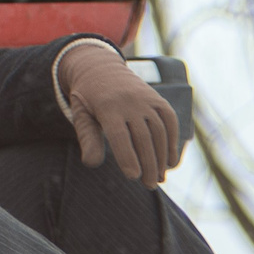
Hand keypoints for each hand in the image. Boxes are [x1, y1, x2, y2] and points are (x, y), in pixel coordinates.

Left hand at [56, 43, 181, 186]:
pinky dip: (173, 140)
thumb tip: (91, 164)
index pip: (119, 135)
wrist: (100, 68)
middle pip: (142, 137)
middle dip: (148, 163)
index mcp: (106, 106)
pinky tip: (171, 161)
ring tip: (160, 178)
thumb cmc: (88, 99)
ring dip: (162, 157)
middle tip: (149, 185)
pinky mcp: (157, 99)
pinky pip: (169, 120)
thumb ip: (87, 138)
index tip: (133, 176)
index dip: (127, 156)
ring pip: (159, 131)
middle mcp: (129, 101)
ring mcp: (145, 98)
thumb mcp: (80, 115)